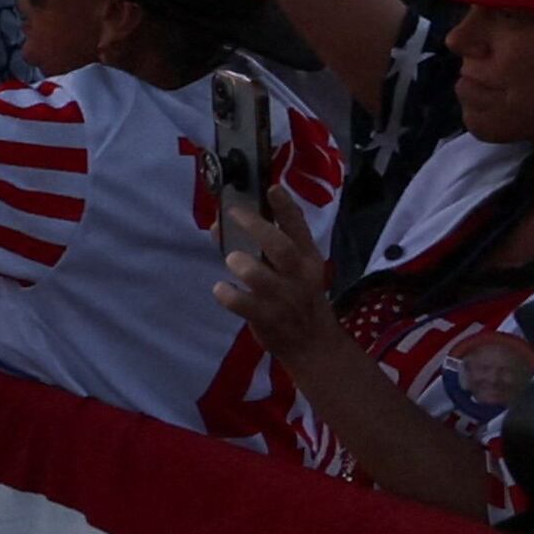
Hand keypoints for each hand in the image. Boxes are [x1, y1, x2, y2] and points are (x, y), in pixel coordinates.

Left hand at [209, 186, 333, 351]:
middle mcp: (300, 277)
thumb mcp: (296, 270)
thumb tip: (219, 224)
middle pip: (282, 248)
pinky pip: (242, 304)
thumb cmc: (298, 297)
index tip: (271, 187)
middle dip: (257, 228)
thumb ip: (265, 247)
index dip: (286, 207)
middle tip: (235, 214)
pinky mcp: (267, 319)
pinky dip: (227, 294)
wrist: (315, 345)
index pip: (300, 229)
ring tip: (233, 258)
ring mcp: (284, 299)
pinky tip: (221, 288)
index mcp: (309, 260)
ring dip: (242, 263)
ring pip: (261, 277)